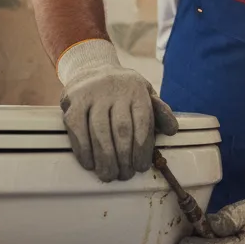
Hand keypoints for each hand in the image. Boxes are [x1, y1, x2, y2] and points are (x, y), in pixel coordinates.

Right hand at [57, 38, 177, 181]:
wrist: (91, 67)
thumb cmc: (123, 89)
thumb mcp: (145, 93)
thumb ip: (159, 112)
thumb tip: (172, 130)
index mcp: (136, 90)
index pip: (142, 123)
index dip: (142, 149)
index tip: (140, 168)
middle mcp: (115, 90)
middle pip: (121, 130)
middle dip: (123, 158)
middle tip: (124, 175)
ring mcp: (92, 94)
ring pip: (99, 132)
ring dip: (104, 159)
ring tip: (108, 175)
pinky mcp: (72, 101)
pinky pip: (78, 130)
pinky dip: (84, 150)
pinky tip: (90, 164)